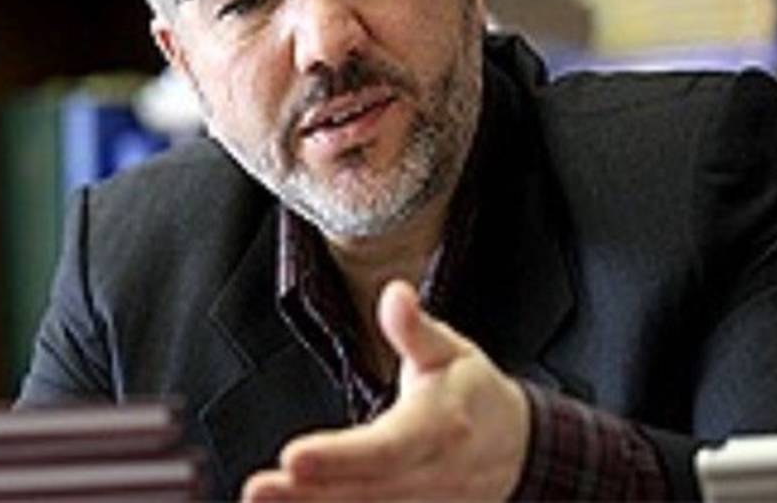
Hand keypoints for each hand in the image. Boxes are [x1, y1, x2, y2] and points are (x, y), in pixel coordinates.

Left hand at [241, 279, 529, 501]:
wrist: (519, 449)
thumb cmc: (472, 394)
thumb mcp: (451, 351)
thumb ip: (415, 329)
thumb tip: (395, 294)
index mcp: (440, 427)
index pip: (387, 448)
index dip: (341, 457)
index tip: (293, 456)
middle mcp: (431, 476)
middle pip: (365, 493)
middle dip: (308, 496)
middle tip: (257, 491)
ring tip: (259, 501)